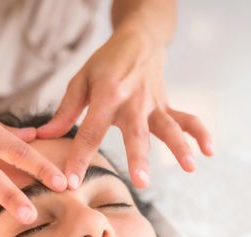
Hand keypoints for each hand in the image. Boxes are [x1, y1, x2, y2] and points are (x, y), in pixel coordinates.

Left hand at [35, 26, 212, 189]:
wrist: (138, 39)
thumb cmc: (105, 64)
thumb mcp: (80, 81)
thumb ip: (64, 112)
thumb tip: (42, 138)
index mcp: (106, 95)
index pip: (90, 132)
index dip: (79, 158)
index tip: (71, 183)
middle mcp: (133, 101)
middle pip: (135, 134)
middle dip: (138, 158)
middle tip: (141, 182)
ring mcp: (154, 104)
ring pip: (168, 128)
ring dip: (180, 147)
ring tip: (190, 167)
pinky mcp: (167, 106)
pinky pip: (187, 119)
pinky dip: (200, 133)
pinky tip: (209, 151)